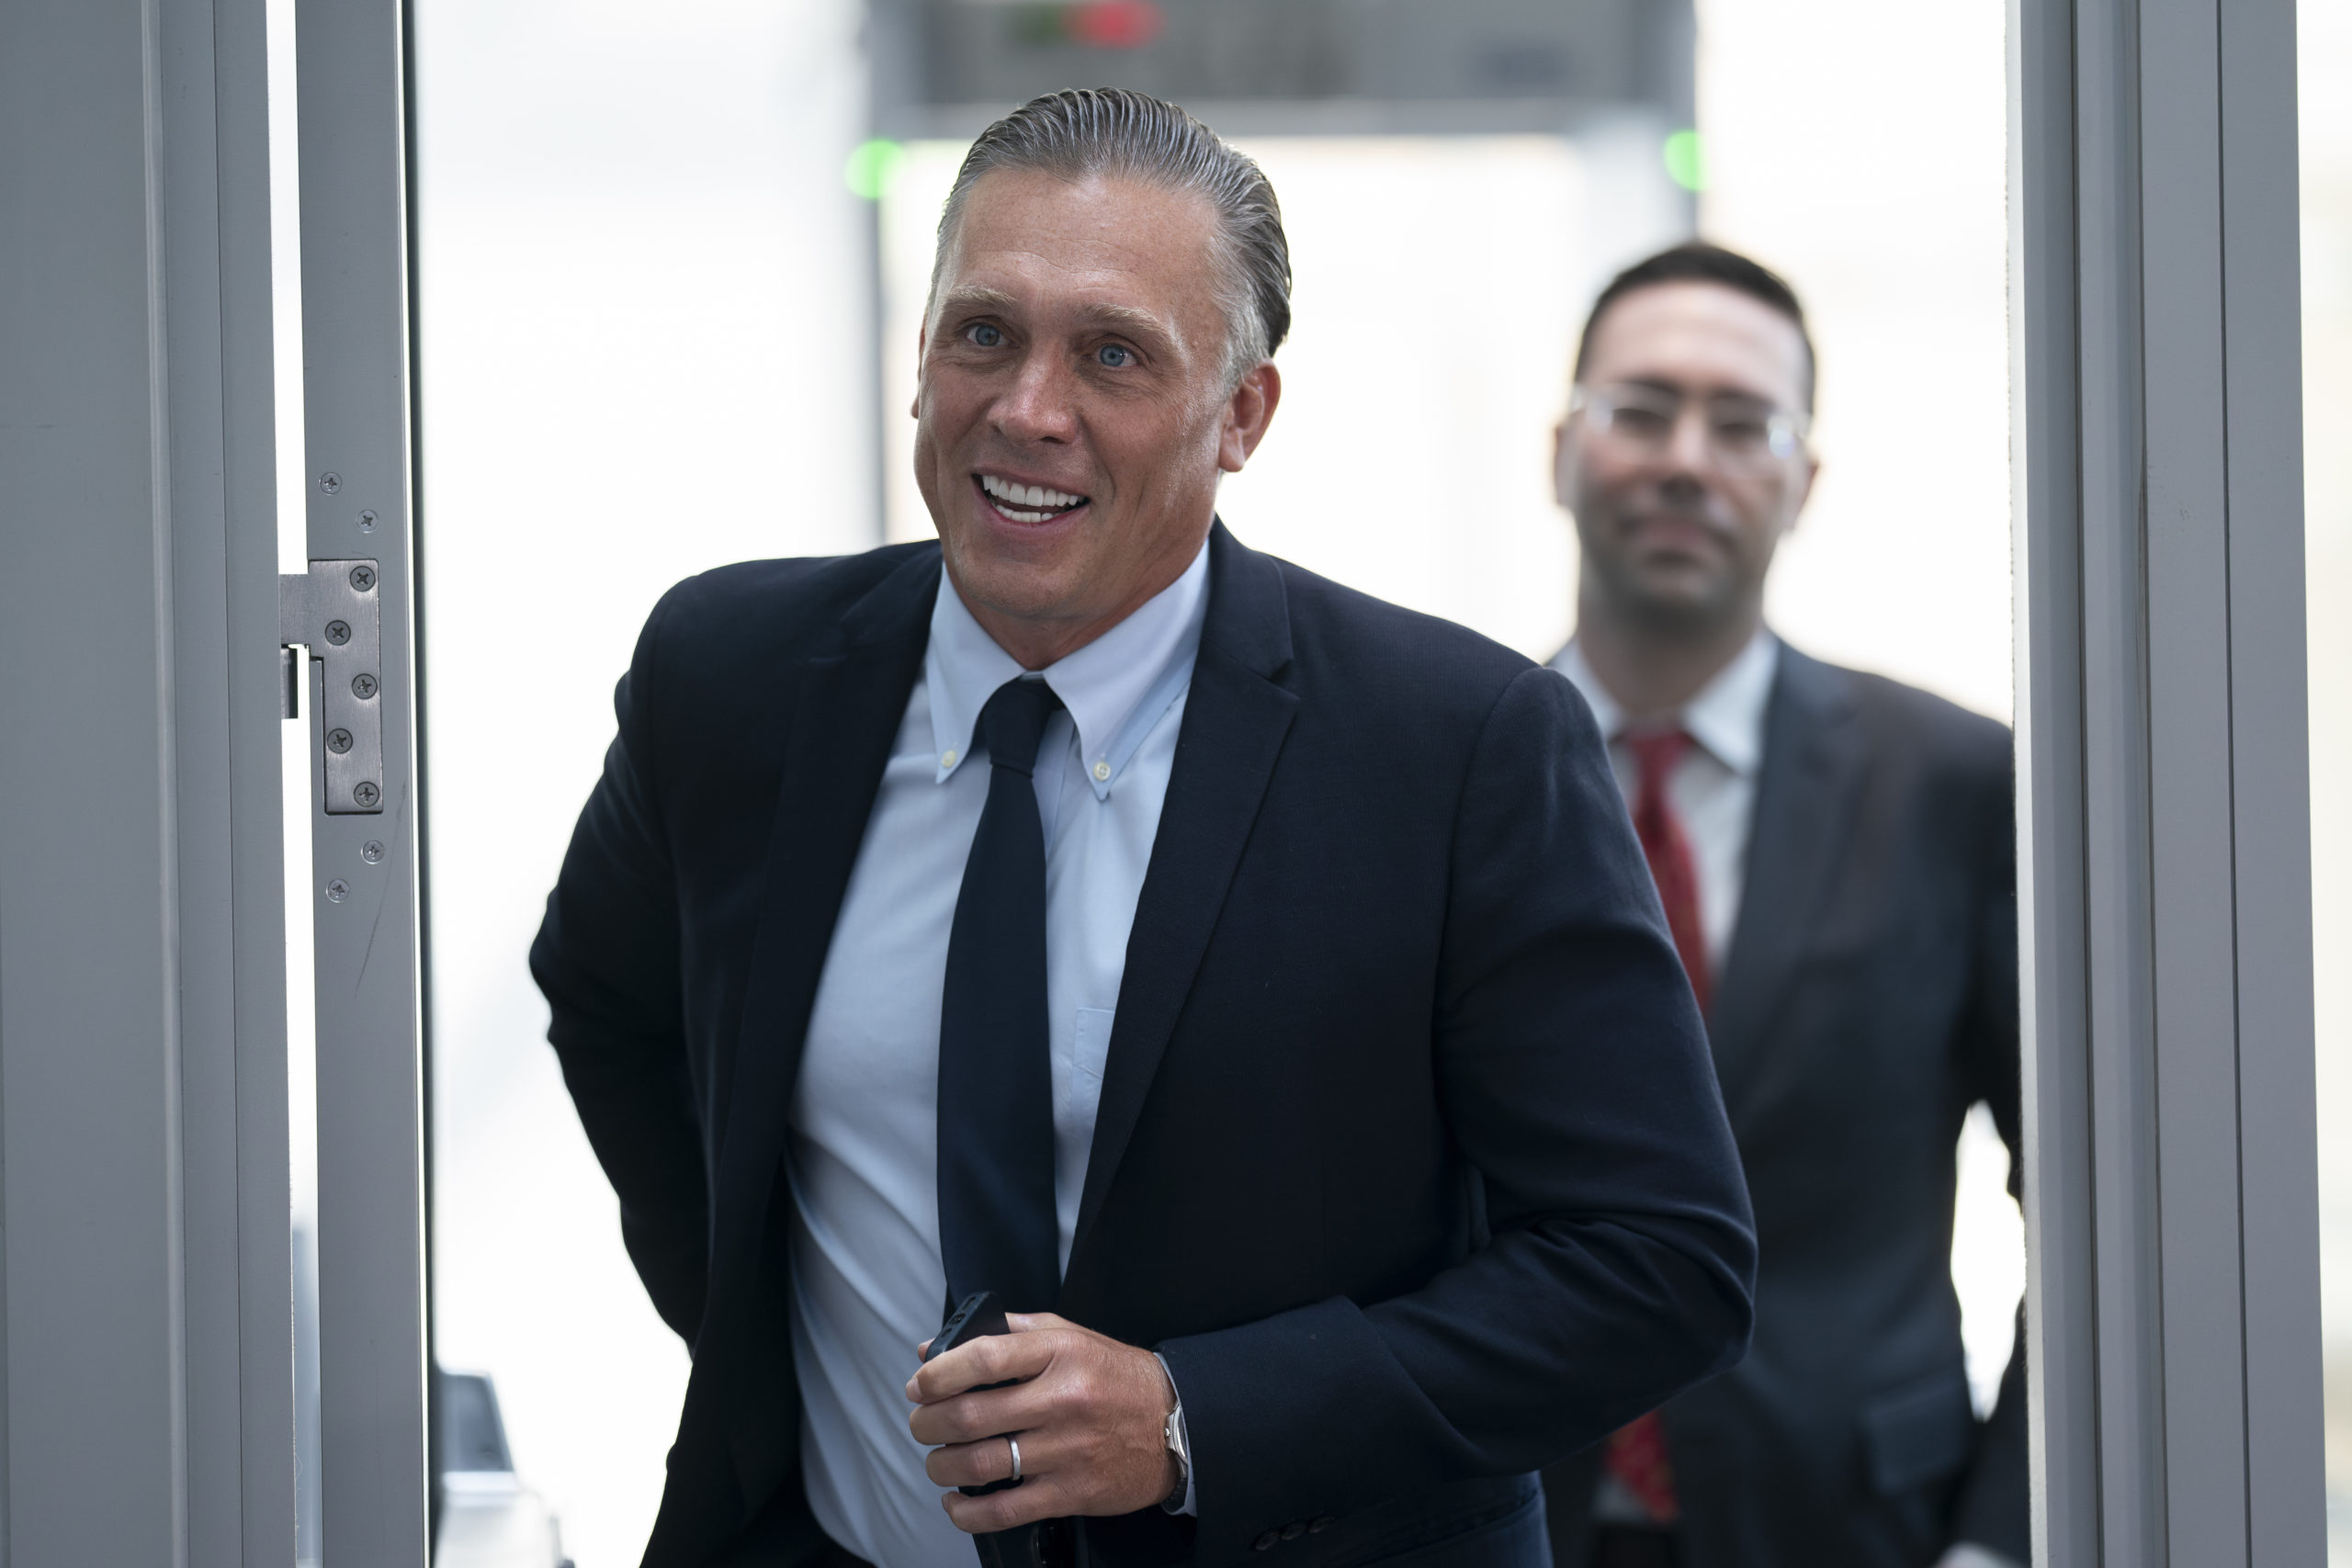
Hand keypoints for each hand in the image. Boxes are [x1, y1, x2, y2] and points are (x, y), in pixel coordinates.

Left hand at [906, 1311, 1177, 1532]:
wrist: (1174, 1424)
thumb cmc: (1114, 1378)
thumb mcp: (1069, 1336)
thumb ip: (1004, 1334)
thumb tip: (936, 1348)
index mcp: (1059, 1353)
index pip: (983, 1358)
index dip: (938, 1374)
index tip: (920, 1385)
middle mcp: (1062, 1400)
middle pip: (970, 1415)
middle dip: (928, 1424)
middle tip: (922, 1425)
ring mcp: (1067, 1450)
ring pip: (980, 1464)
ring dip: (941, 1465)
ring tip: (937, 1460)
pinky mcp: (1071, 1492)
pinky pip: (1004, 1510)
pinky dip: (967, 1511)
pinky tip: (957, 1501)